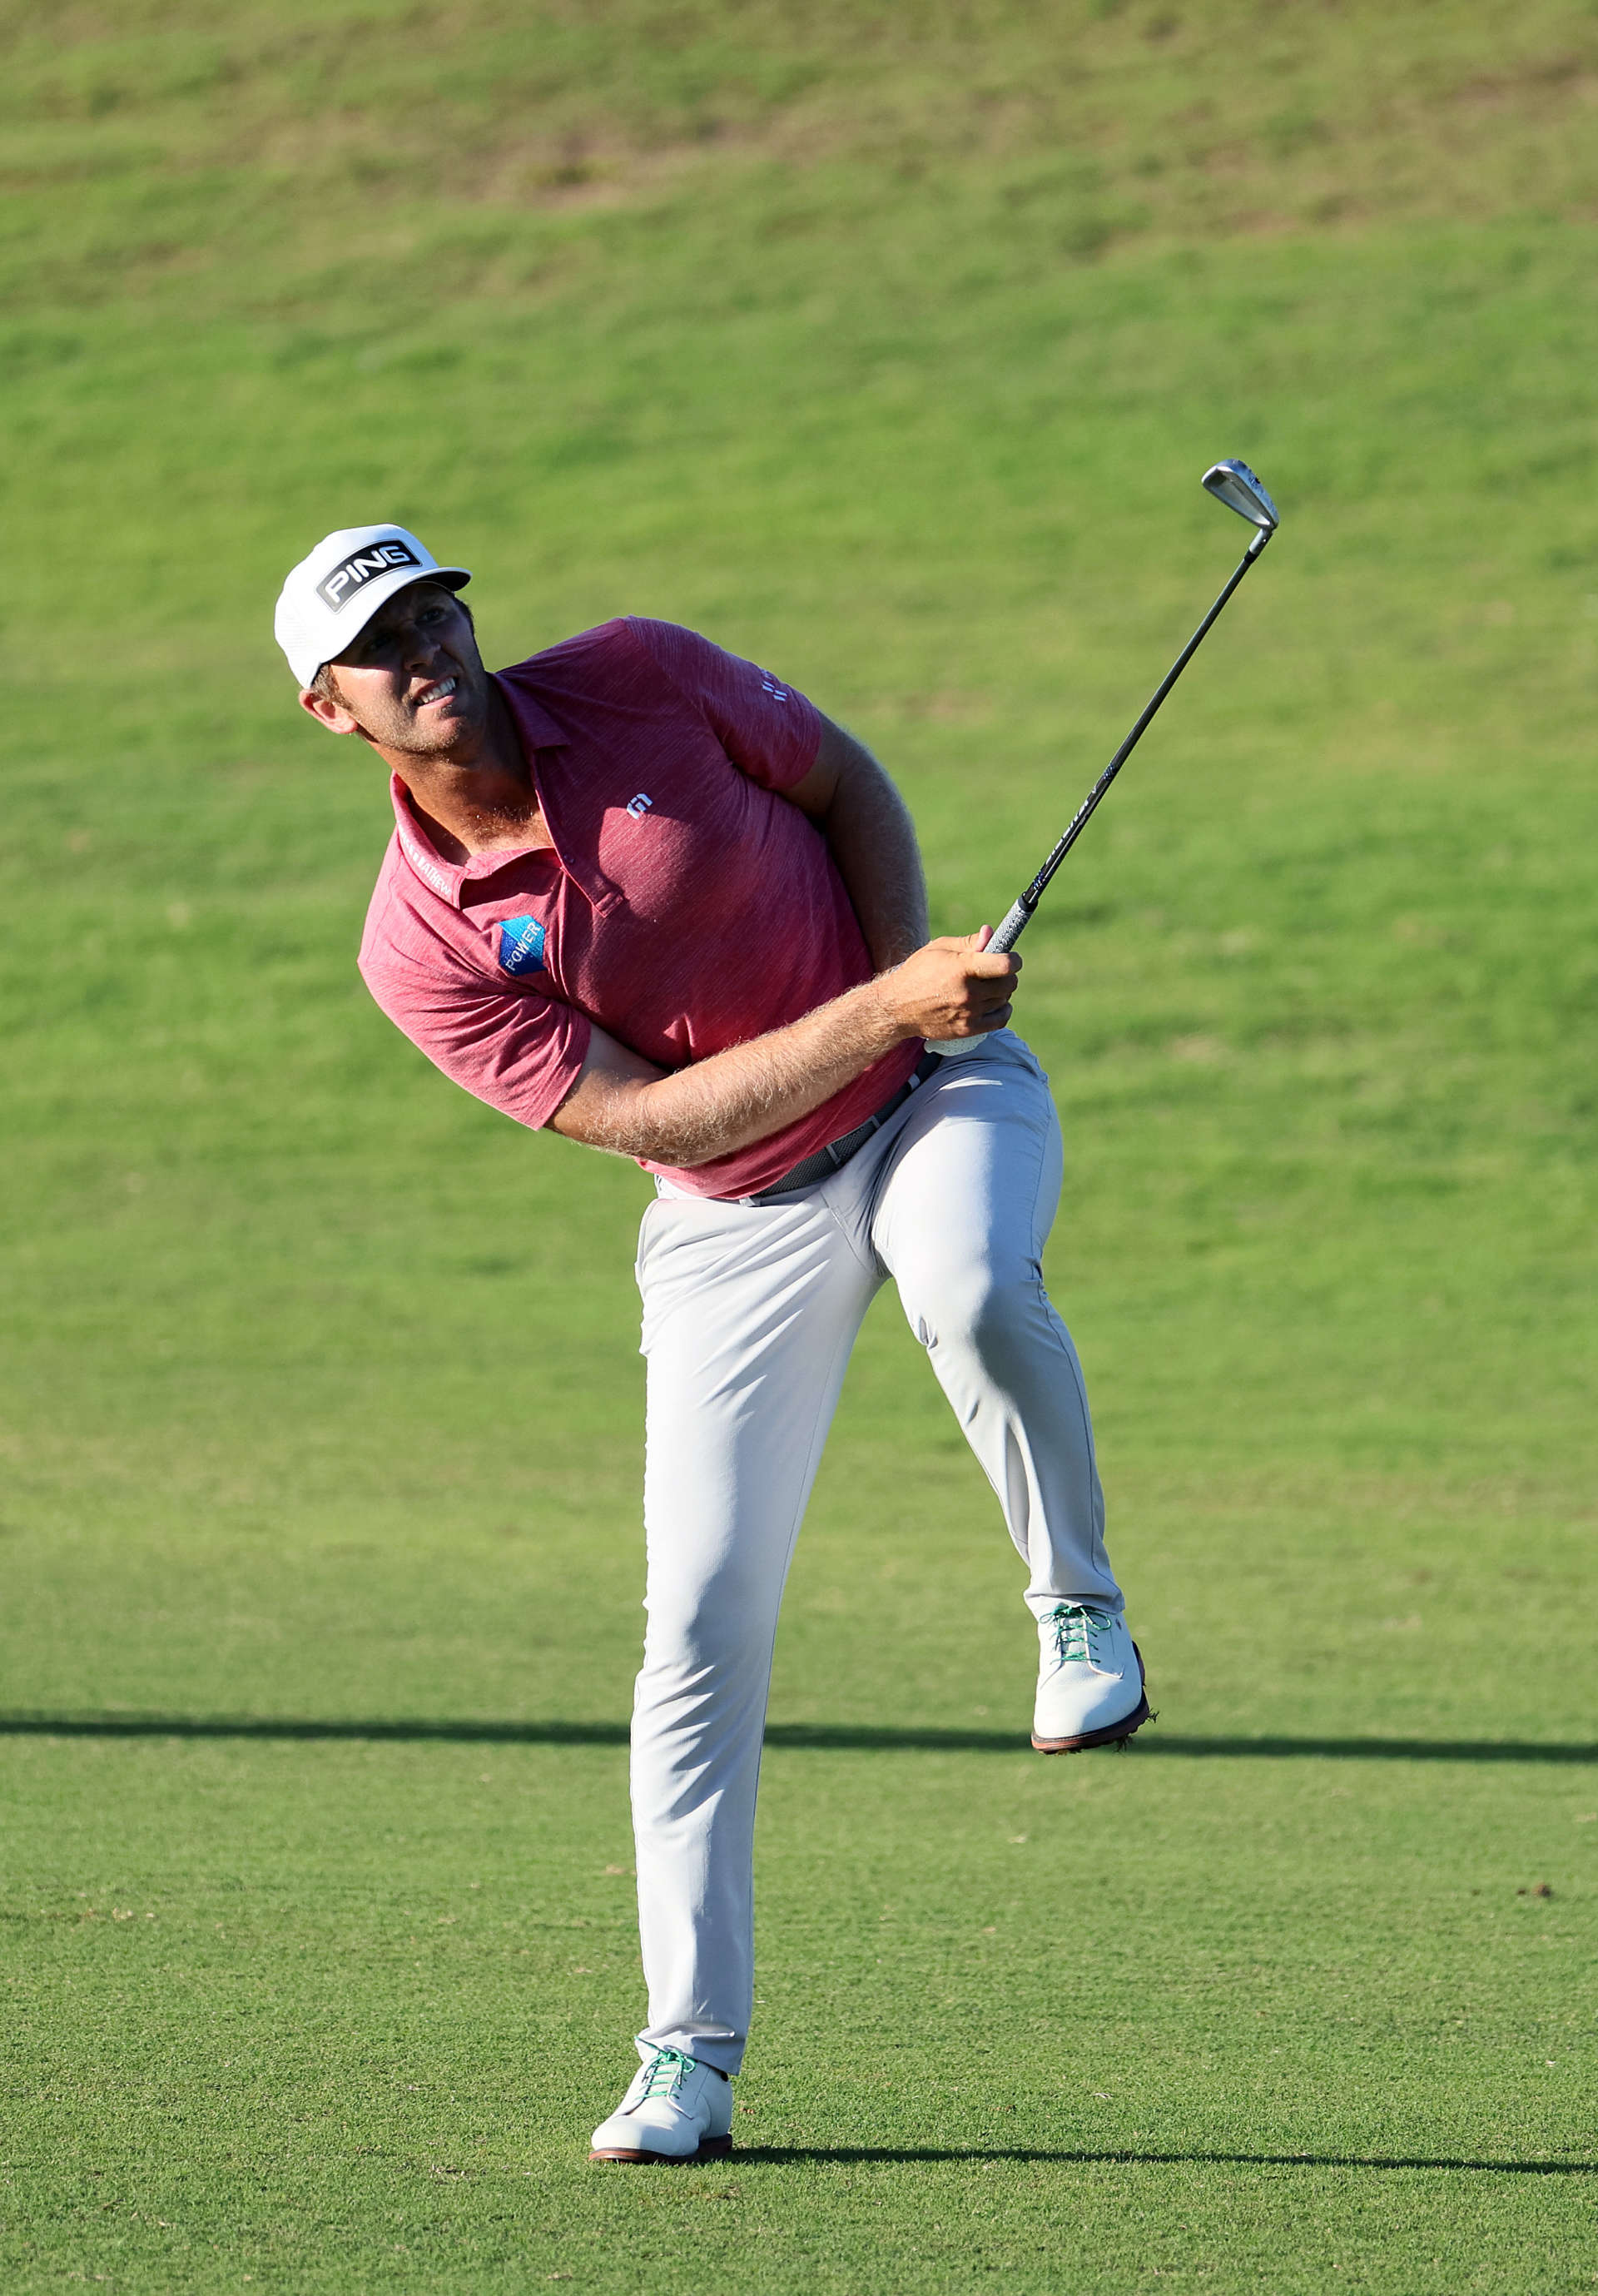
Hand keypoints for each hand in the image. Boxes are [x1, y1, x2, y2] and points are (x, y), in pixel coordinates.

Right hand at [876, 927, 1019, 1041]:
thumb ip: (969, 942)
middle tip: (997, 971)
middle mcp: (967, 993)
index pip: (1005, 965)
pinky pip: (1000, 1019)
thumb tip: (991, 933)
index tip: (1012, 958)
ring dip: (1002, 991)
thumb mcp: (939, 949)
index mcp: (961, 968)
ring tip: (987, 986)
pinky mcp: (967, 1029)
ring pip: (1005, 1000)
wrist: (896, 1007)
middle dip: (1008, 974)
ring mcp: (968, 1013)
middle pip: (1009, 983)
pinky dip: (1003, 1010)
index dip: (1014, 959)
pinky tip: (995, 1003)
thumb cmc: (918, 972)